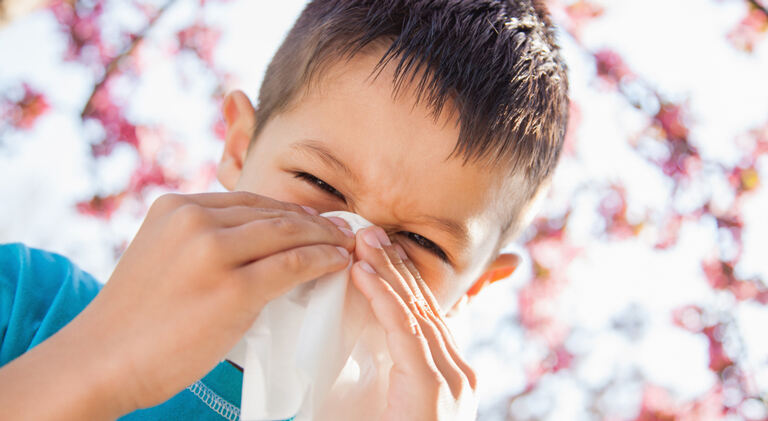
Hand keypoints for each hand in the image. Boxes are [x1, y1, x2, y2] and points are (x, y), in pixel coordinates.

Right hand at [62, 191, 355, 414]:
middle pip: (272, 213)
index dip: (289, 209)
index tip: (314, 220)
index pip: (248, 200)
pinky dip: (322, 261)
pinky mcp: (233, 288)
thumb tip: (253, 241)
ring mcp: (213, 251)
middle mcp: (194, 219)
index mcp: (176, 206)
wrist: (102, 360)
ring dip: (324, 238)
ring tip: (346, 246)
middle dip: (313, 221)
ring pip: (287, 234)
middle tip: (341, 231)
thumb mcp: (160, 256)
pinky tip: (337, 263)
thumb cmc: (135, 318)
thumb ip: (198, 239)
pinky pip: (292, 264)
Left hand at [349, 226, 477, 420]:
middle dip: (397, 267)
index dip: (409, 282)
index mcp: (455, 376)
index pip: (431, 317)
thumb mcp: (399, 403)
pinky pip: (404, 328)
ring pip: (415, 311)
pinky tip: (363, 273)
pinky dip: (381, 296)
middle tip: (374, 234)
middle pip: (426, 307)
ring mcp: (451, 379)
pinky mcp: (430, 386)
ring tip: (364, 241)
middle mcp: (460, 374)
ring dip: (386, 271)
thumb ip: (396, 375)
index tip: (388, 255)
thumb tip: (375, 348)